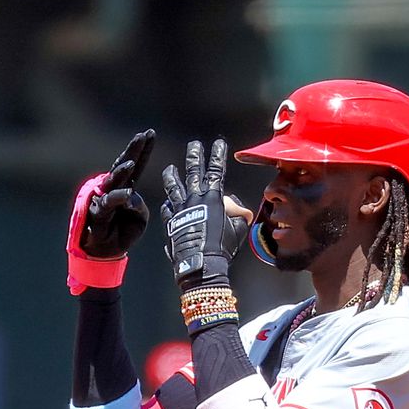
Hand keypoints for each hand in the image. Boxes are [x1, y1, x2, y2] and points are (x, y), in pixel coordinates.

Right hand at [81, 130, 154, 258]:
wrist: (106, 252)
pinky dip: (118, 198)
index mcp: (127, 187)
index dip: (144, 150)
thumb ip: (140, 206)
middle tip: (142, 135)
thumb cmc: (123, 232)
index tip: (151, 133)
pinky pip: (109, 202)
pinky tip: (127, 194)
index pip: (137, 165)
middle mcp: (114, 188)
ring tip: (131, 162)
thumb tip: (132, 197)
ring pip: (113, 180)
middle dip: (133, 150)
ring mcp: (104, 197)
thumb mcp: (140, 219)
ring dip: (122, 171)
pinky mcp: (99, 211)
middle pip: (124, 164)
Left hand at [161, 138, 249, 289]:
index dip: (217, 155)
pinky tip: (167, 203)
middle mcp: (194, 200)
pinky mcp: (170, 222)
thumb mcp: (237, 229)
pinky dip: (168, 205)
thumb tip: (241, 210)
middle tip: (194, 145)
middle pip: (193, 172)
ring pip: (174, 187)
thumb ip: (238, 214)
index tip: (218, 143)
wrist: (201, 265)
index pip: (216, 170)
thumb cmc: (222, 248)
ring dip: (172, 176)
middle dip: (194, 156)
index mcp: (212, 198)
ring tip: (169, 169)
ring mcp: (180, 210)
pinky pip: (167, 210)